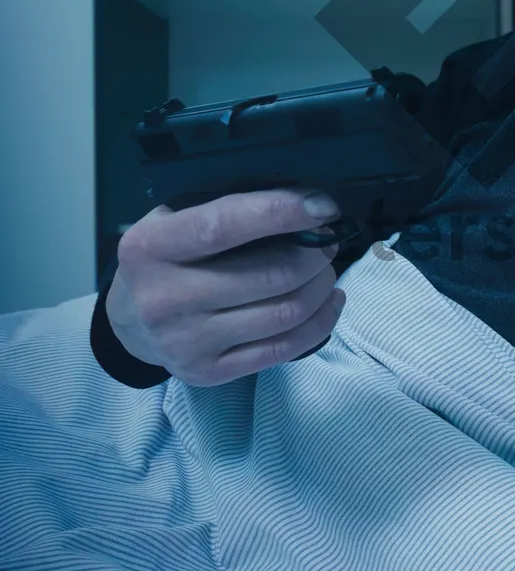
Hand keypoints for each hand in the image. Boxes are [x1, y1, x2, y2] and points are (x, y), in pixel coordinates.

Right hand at [107, 190, 347, 386]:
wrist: (130, 322)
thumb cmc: (166, 258)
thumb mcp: (173, 219)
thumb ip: (223, 207)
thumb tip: (299, 198)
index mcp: (151, 246)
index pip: (223, 226)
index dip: (279, 213)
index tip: (322, 206)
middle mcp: (164, 298)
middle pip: (269, 276)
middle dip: (314, 255)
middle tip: (327, 241)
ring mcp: (186, 341)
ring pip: (283, 314)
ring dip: (320, 287)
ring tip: (325, 270)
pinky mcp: (207, 372)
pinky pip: (282, 350)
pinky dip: (319, 323)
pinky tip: (328, 302)